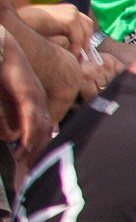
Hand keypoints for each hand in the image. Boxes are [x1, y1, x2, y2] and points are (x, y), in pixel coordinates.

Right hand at [0, 34, 52, 168]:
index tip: (32, 168)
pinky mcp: (27, 92)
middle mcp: (41, 102)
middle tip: (30, 174)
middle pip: (46, 133)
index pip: (43, 132)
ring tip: (24, 164)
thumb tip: (10, 136)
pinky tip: (23, 145)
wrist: (1, 47)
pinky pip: (31, 116)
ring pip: (41, 128)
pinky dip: (29, 133)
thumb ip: (7, 118)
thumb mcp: (4, 100)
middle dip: (38, 155)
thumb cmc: (1, 71)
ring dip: (34, 148)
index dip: (39, 151)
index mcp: (37, 104)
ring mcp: (36, 97)